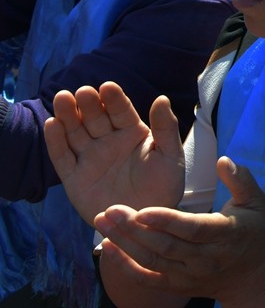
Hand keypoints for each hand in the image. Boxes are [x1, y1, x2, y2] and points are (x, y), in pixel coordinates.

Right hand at [44, 84, 184, 227]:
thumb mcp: (170, 155)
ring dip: (68, 116)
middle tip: (82, 91)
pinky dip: (55, 142)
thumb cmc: (164, 185)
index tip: (108, 86)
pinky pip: (62, 158)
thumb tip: (162, 98)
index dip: (114, 99)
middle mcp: (109, 141)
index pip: (121, 111)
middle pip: (95, 118)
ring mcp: (90, 158)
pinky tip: (51, 124)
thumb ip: (165, 128)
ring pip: (76, 133)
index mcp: (133, 132)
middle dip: (88, 104)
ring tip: (62, 99)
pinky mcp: (74, 178)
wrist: (147, 221)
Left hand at [91, 157, 264, 302]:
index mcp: (225, 234)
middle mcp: (205, 259)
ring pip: (151, 260)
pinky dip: (124, 266)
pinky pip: (146, 279)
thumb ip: (240, 179)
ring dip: (124, 242)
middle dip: (135, 228)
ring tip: (102, 221)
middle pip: (165, 245)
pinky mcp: (175, 286)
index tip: (143, 209)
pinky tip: (107, 248)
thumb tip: (223, 160)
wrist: (251, 277)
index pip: (193, 229)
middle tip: (110, 209)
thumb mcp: (256, 202)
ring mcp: (188, 275)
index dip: (167, 221)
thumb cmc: (253, 231)